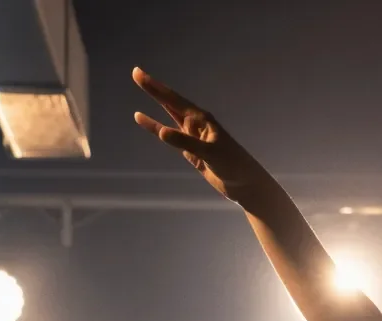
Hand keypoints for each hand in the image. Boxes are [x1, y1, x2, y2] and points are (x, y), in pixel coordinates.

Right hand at [133, 69, 266, 201]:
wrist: (245, 185)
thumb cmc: (234, 166)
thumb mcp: (210, 153)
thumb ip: (186, 142)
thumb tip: (162, 132)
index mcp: (202, 119)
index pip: (174, 100)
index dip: (156, 87)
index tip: (139, 75)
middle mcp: (196, 124)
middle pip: (170, 102)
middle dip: (153, 89)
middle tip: (135, 73)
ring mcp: (192, 137)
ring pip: (169, 116)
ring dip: (154, 104)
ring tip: (140, 89)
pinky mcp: (191, 152)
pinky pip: (169, 137)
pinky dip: (156, 129)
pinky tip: (143, 120)